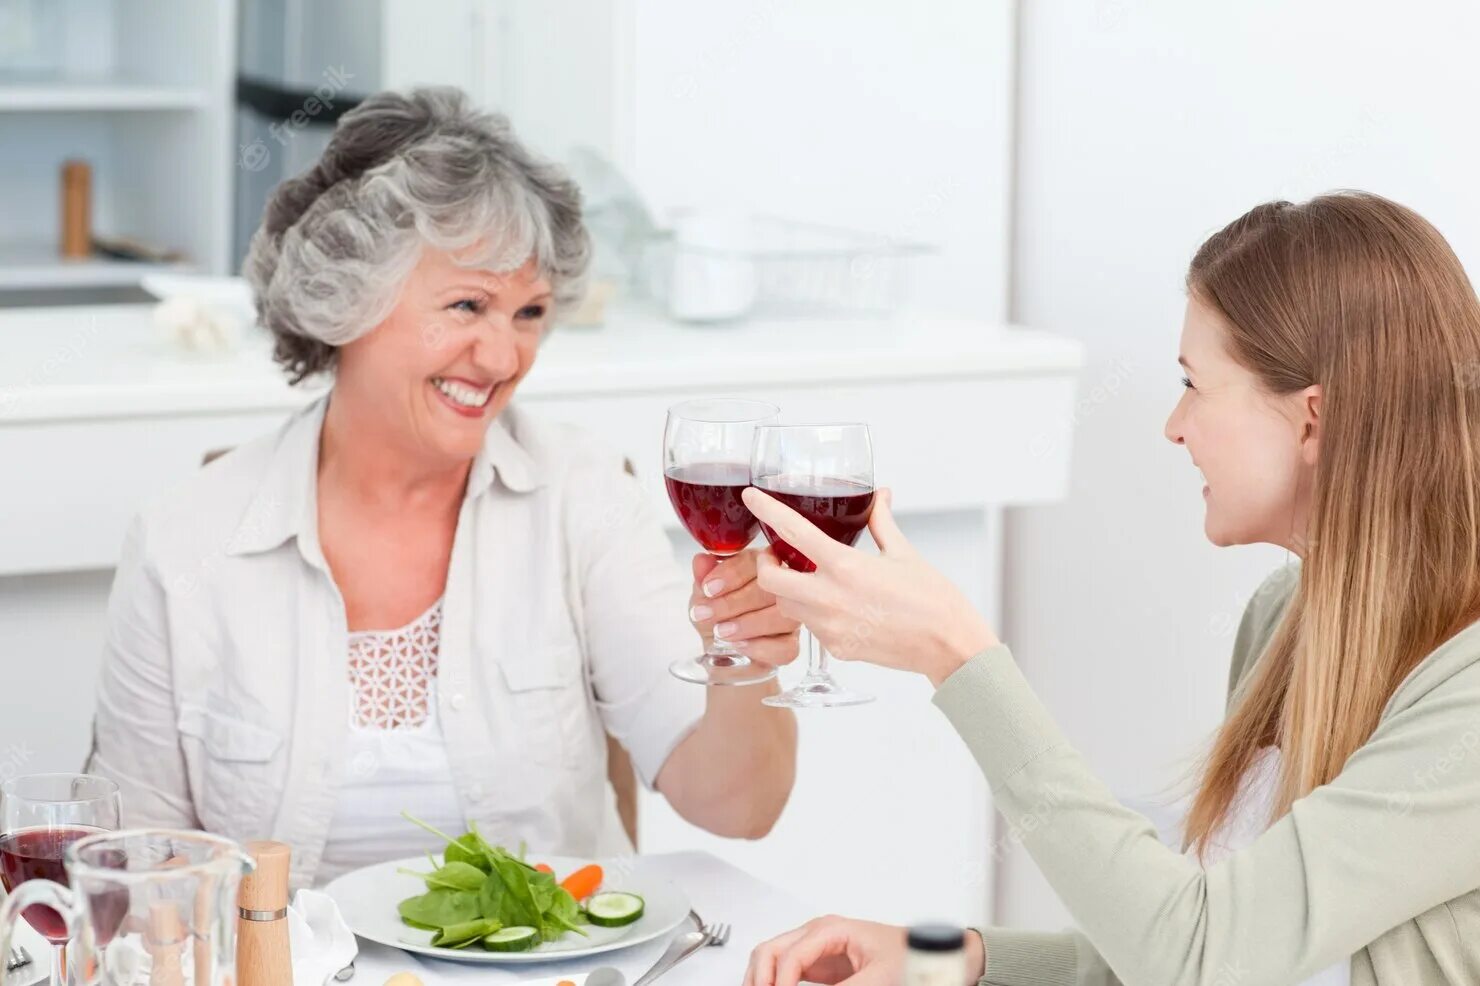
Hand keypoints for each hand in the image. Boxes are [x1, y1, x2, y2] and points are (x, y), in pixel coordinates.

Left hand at [687, 548, 801, 667]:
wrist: (721, 654)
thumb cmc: (716, 619)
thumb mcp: (703, 598)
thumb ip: (703, 579)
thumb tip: (701, 561)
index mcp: (759, 568)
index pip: (755, 560)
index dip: (732, 573)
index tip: (708, 588)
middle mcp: (780, 589)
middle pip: (771, 588)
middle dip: (734, 602)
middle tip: (707, 614)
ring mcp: (791, 617)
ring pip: (782, 616)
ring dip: (748, 624)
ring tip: (721, 631)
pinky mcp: (792, 645)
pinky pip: (786, 646)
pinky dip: (759, 647)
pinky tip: (739, 646)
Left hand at [740, 487, 998, 685]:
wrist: (949, 645)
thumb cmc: (932, 598)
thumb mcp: (904, 553)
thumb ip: (882, 522)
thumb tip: (881, 495)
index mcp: (845, 566)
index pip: (793, 531)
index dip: (766, 510)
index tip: (751, 497)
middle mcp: (830, 597)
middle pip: (769, 579)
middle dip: (765, 565)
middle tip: (777, 556)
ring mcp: (830, 627)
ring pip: (786, 606)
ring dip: (788, 591)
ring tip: (807, 580)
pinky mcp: (836, 648)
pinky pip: (809, 628)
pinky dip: (812, 615)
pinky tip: (834, 608)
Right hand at [745, 915, 905, 985]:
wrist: (925, 956)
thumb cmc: (907, 959)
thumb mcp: (876, 979)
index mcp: (830, 930)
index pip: (789, 956)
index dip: (778, 984)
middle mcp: (817, 934)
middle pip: (768, 950)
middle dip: (758, 977)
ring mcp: (815, 948)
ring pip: (771, 959)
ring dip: (761, 979)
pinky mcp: (819, 965)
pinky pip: (786, 972)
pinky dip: (775, 983)